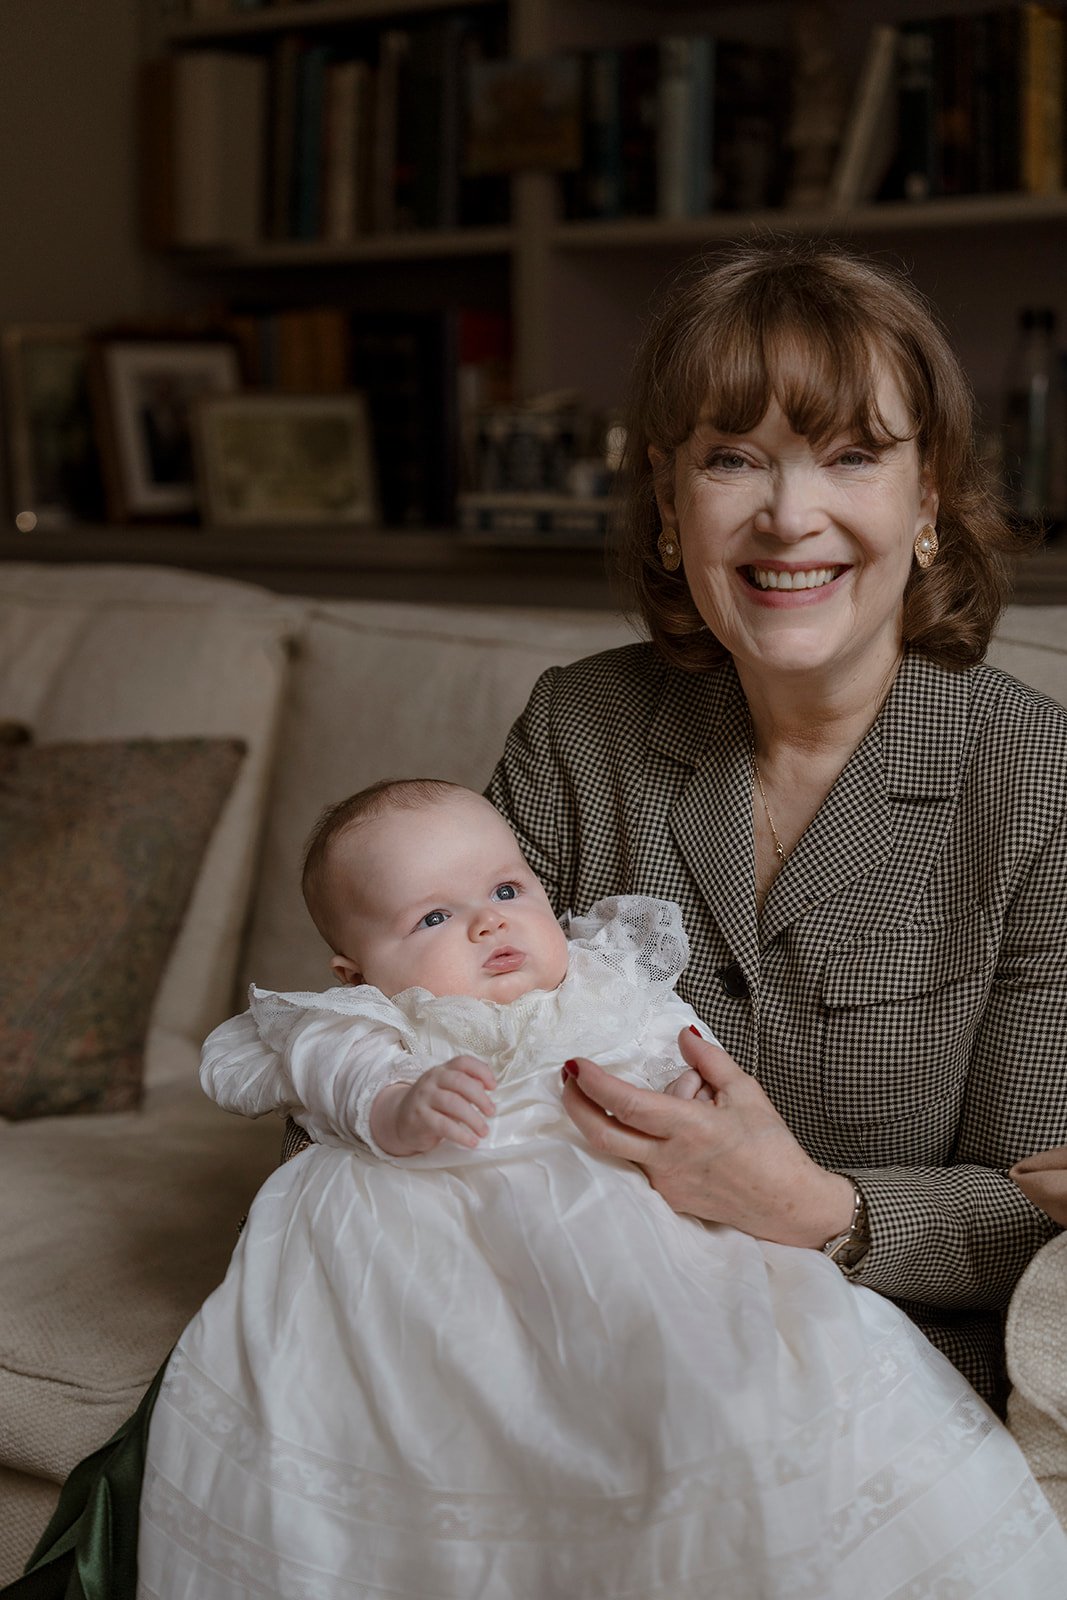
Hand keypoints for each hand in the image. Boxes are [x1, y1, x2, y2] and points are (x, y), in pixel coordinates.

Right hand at [370, 1056, 495, 1155]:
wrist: (399, 1121)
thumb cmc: (432, 1106)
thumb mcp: (448, 1091)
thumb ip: (466, 1087)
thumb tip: (486, 1087)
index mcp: (442, 1071)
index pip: (463, 1062)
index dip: (481, 1071)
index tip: (494, 1086)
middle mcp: (432, 1080)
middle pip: (460, 1081)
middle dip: (480, 1097)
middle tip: (491, 1112)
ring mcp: (424, 1097)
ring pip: (453, 1103)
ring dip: (473, 1119)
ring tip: (484, 1131)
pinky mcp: (419, 1117)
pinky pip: (443, 1125)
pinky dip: (461, 1134)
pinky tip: (471, 1142)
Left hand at [562, 1029, 853, 1246]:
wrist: (789, 1205)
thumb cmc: (772, 1147)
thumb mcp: (745, 1092)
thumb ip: (709, 1060)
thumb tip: (683, 1034)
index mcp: (689, 1127)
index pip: (627, 1104)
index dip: (594, 1083)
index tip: (575, 1064)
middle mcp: (669, 1159)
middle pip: (603, 1134)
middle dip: (576, 1105)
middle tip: (566, 1081)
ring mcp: (666, 1183)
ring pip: (623, 1147)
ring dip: (622, 1119)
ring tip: (667, 1101)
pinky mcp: (669, 1199)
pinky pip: (644, 1162)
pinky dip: (648, 1139)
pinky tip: (677, 1129)